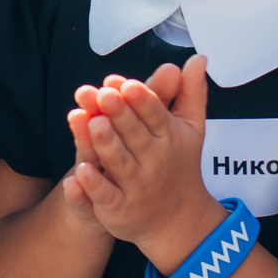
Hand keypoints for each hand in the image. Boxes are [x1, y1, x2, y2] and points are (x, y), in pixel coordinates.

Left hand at [63, 59, 219, 267]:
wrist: (179, 220)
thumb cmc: (179, 164)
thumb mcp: (189, 129)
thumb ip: (189, 93)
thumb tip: (198, 57)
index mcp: (169, 138)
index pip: (156, 115)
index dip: (142, 99)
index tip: (126, 83)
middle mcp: (155, 162)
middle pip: (135, 136)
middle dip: (119, 115)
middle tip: (103, 94)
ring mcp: (137, 187)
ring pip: (119, 164)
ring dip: (105, 145)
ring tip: (92, 123)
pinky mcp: (120, 210)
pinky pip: (106, 197)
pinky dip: (94, 187)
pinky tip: (79, 172)